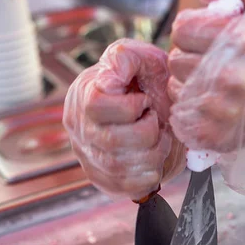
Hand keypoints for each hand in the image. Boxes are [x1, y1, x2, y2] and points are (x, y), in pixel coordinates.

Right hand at [63, 40, 184, 200]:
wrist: (164, 113)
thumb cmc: (150, 83)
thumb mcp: (142, 58)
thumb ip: (125, 58)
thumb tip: (110, 75)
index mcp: (84, 96)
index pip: (96, 106)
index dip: (129, 107)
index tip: (144, 101)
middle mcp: (81, 129)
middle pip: (111, 141)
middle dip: (147, 132)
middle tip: (156, 122)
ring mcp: (90, 158)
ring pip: (121, 166)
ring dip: (152, 154)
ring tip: (159, 139)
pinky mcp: (105, 181)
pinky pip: (127, 187)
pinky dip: (149, 175)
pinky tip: (156, 159)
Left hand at [168, 0, 244, 194]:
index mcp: (241, 41)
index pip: (181, 28)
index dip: (192, 31)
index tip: (207, 39)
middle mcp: (231, 77)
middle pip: (175, 60)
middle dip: (189, 59)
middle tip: (210, 64)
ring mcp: (222, 111)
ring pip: (175, 89)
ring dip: (187, 86)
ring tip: (211, 86)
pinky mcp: (215, 136)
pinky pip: (179, 118)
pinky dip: (189, 113)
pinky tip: (209, 108)